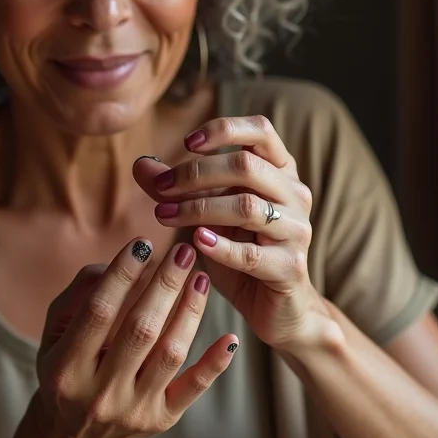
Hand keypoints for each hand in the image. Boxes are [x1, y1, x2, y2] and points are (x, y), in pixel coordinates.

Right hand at [32, 238, 238, 437]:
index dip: (122, 274)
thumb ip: (78, 295)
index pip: (99, 310)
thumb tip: (118, 263)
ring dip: (189, 311)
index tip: (143, 243)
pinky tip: (230, 337)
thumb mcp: (54, 334)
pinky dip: (214, 364)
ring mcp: (133, 410)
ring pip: (170, 353)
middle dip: (164, 284)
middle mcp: (99, 393)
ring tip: (200, 277)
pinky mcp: (161, 421)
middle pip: (140, 329)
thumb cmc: (64, 370)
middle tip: (183, 251)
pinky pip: (192, 390)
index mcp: (66, 367)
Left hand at [134, 116, 340, 352]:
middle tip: (161, 189)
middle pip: (246, 166)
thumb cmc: (240, 251)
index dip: (223, 129)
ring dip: (198, 209)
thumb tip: (140, 165)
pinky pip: (251, 254)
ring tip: (165, 215)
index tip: (185, 143)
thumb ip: (178, 189)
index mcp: (279, 171)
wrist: (275, 307)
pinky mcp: (290, 267)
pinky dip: (219, 246)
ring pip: (246, 207)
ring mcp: (296, 230)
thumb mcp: (207, 214)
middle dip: (196, 173)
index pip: (261, 129)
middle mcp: (294, 194)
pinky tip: (195, 242)